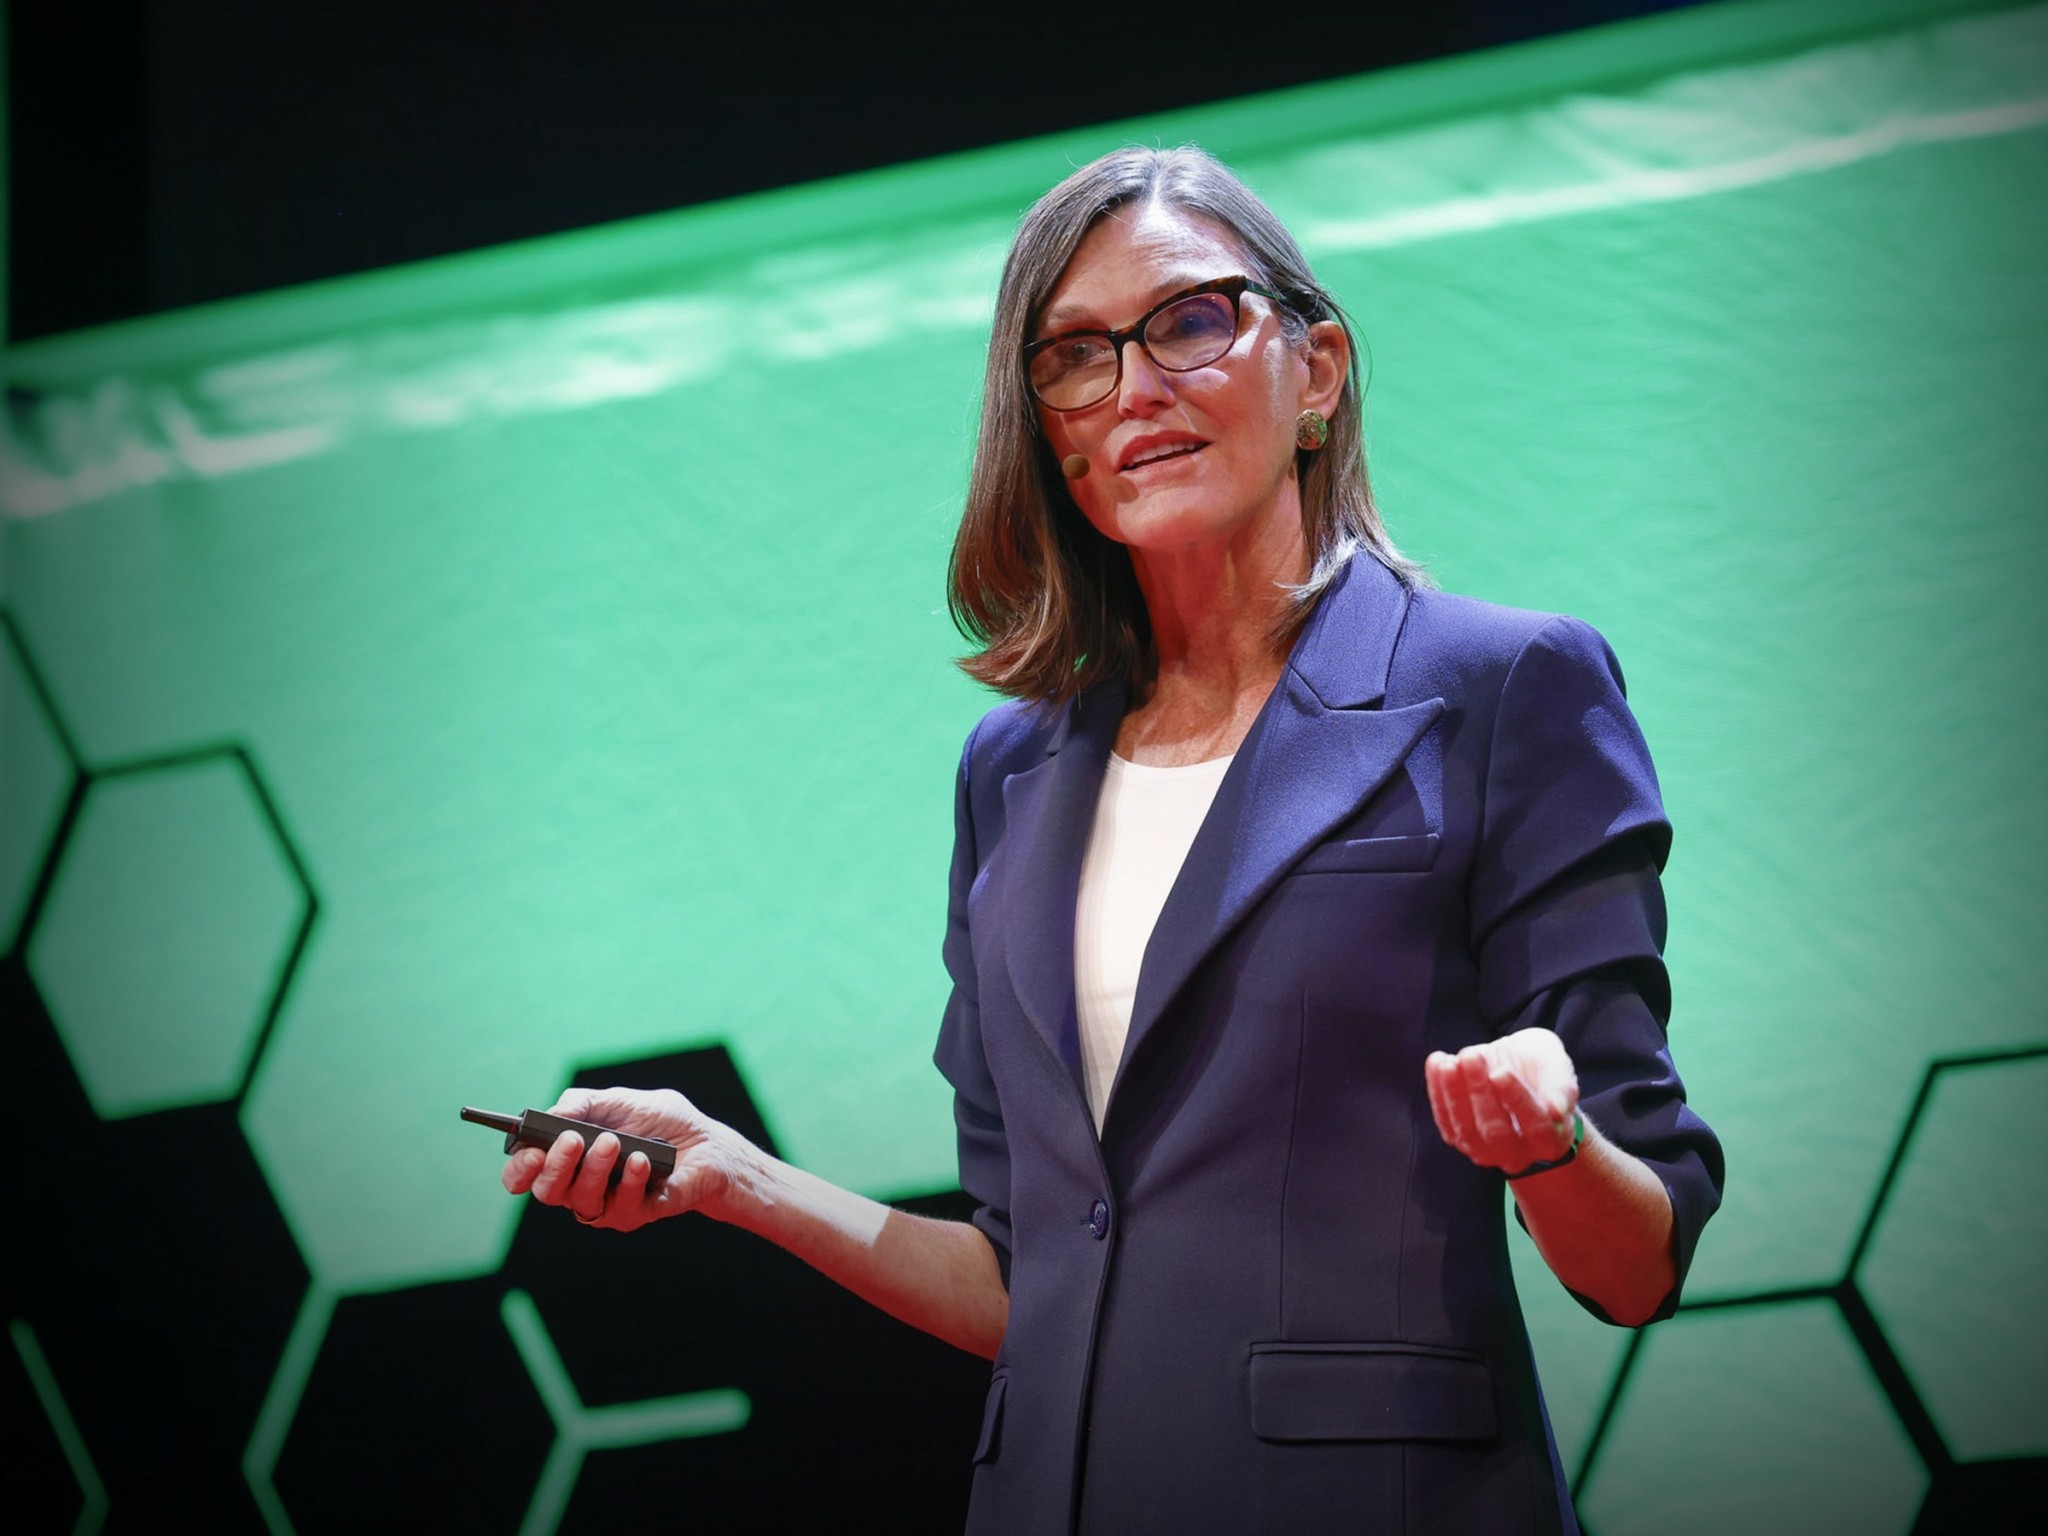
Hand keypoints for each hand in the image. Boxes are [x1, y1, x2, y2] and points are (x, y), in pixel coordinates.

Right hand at [501, 1085, 739, 1231]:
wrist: (708, 1141)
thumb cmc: (660, 1121)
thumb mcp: (619, 1099)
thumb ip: (583, 1102)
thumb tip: (553, 1113)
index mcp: (568, 1158)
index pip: (526, 1174)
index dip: (520, 1169)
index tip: (530, 1152)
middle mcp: (581, 1185)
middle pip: (547, 1191)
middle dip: (555, 1166)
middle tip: (572, 1140)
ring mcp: (607, 1204)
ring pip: (582, 1200)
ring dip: (594, 1169)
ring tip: (613, 1142)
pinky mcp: (636, 1214)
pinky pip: (623, 1206)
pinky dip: (630, 1179)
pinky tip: (641, 1159)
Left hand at [1425, 1029, 1579, 1174]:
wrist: (1517, 1073)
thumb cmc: (1541, 1069)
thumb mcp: (1556, 1065)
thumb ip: (1562, 1084)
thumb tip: (1556, 1110)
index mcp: (1552, 1139)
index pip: (1536, 1125)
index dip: (1517, 1100)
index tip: (1500, 1072)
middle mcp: (1520, 1154)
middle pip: (1496, 1132)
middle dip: (1479, 1092)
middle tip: (1470, 1056)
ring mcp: (1487, 1152)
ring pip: (1467, 1131)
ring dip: (1454, 1094)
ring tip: (1448, 1061)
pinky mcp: (1461, 1139)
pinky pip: (1447, 1123)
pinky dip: (1438, 1093)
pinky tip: (1437, 1062)